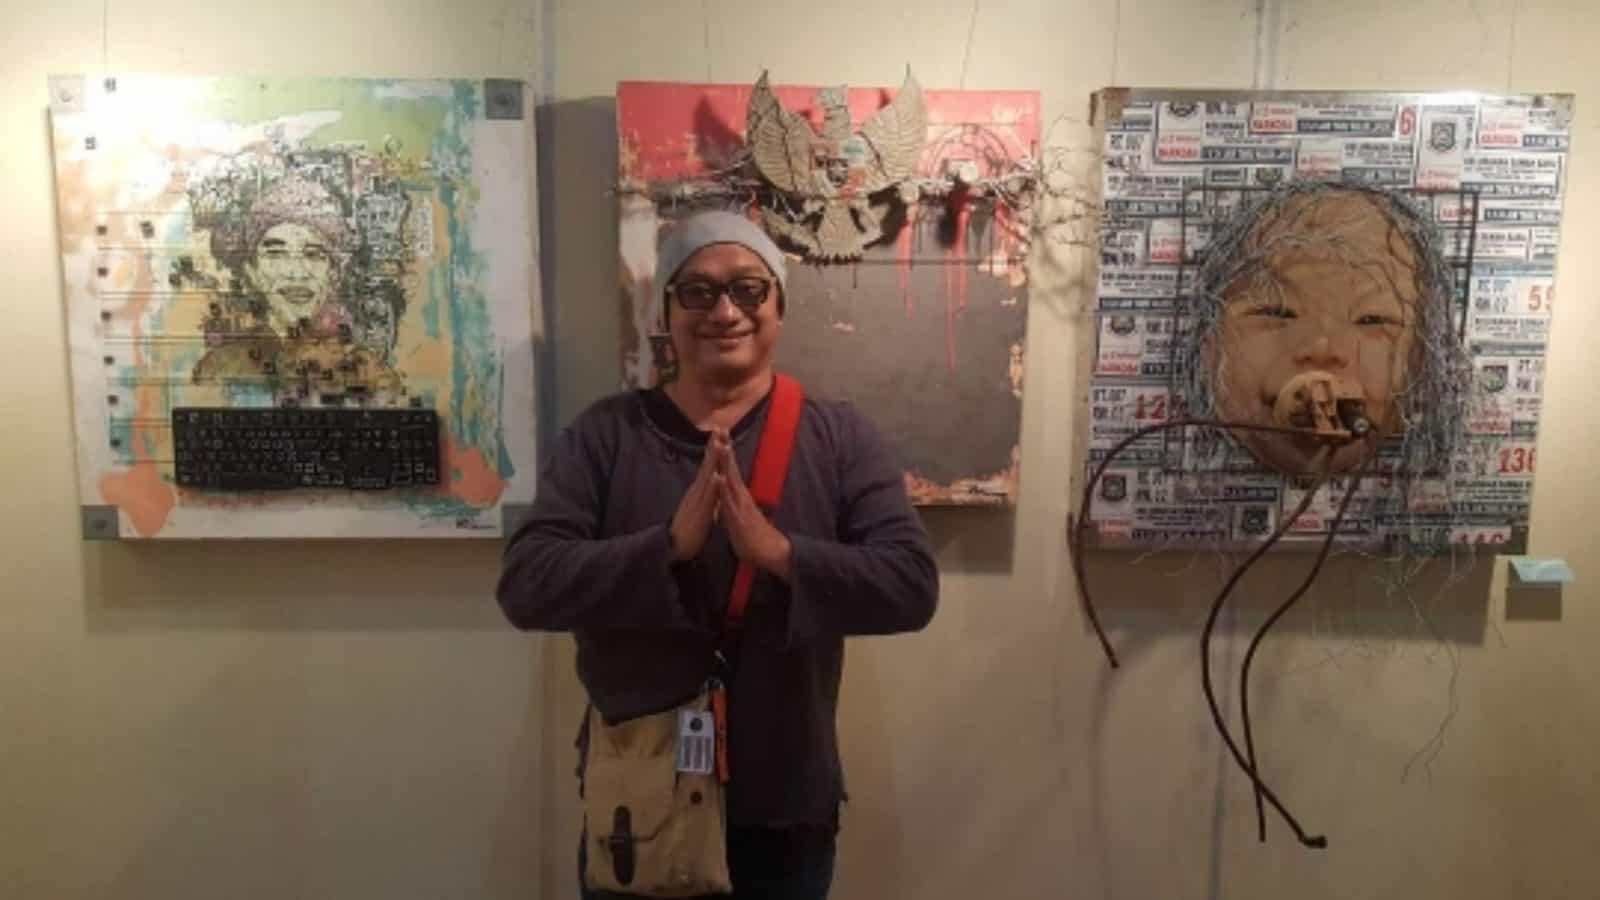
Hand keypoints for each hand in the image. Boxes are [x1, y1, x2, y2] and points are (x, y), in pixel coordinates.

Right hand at [669, 427, 727, 561]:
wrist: (674, 546)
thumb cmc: (690, 528)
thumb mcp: (702, 507)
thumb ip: (708, 495)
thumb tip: (714, 484)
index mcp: (700, 490)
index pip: (709, 465)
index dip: (715, 449)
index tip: (721, 432)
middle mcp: (697, 491)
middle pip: (707, 465)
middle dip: (714, 446)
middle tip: (719, 428)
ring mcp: (698, 500)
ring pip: (707, 477)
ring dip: (713, 461)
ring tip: (719, 444)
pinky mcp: (699, 512)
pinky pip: (707, 498)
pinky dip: (712, 487)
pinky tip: (716, 476)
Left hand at [715, 441, 792, 579]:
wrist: (771, 552)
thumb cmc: (754, 536)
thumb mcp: (740, 515)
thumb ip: (735, 504)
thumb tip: (730, 495)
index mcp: (740, 495)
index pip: (730, 469)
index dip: (724, 452)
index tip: (720, 435)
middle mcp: (741, 496)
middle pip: (731, 468)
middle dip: (725, 448)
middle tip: (721, 428)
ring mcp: (740, 506)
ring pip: (731, 481)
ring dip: (726, 463)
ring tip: (722, 445)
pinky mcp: (738, 518)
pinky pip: (728, 501)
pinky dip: (722, 489)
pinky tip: (718, 477)